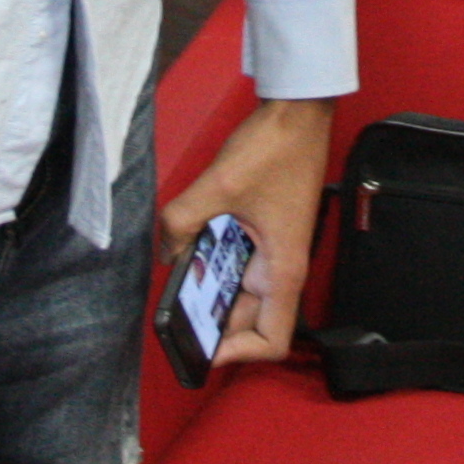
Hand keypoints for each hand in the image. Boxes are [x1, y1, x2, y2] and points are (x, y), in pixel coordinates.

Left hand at [157, 96, 333, 372]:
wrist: (298, 110)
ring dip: (210, 289)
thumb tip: (165, 253)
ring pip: (238, 290)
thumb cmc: (276, 147)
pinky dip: (213, 262)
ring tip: (177, 277)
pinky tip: (190, 245)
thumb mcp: (218, 185)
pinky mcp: (265, 232)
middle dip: (210, 319)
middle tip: (173, 311)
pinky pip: (237, 263)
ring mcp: (274, 250)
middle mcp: (281, 267)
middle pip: (247, 319)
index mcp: (282, 269)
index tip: (202, 345)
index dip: (237, 353)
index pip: (273, 341)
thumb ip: (181, 223)